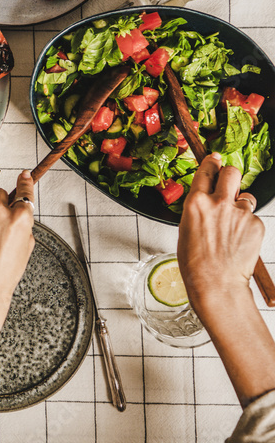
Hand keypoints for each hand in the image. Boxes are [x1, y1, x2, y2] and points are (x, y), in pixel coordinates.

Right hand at [175, 154, 274, 406]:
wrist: (216, 283)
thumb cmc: (195, 261)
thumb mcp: (186, 228)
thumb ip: (199, 209)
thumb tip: (208, 200)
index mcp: (195, 203)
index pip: (206, 170)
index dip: (211, 162)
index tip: (215, 159)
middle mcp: (219, 203)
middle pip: (232, 172)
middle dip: (231, 175)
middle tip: (229, 183)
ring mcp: (240, 213)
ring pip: (246, 198)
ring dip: (241, 206)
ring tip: (232, 227)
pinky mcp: (256, 225)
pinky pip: (253, 218)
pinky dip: (248, 227)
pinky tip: (238, 241)